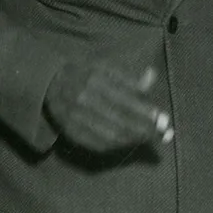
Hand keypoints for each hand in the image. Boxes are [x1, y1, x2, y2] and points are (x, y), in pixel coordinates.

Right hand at [43, 61, 173, 155]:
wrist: (48, 82)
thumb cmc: (84, 73)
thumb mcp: (105, 67)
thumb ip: (128, 76)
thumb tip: (151, 76)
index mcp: (94, 79)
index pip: (126, 100)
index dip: (147, 112)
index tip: (164, 119)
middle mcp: (83, 99)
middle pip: (121, 120)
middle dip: (145, 129)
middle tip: (163, 133)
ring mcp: (75, 118)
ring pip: (111, 135)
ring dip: (134, 139)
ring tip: (149, 137)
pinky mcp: (70, 132)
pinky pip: (97, 144)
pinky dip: (117, 145)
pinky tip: (129, 141)